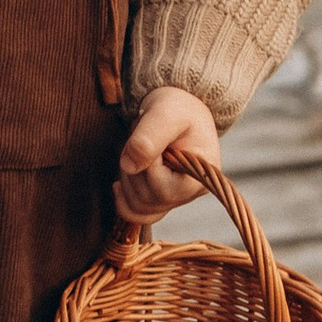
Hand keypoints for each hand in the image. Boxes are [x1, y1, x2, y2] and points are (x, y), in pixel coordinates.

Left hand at [115, 85, 222, 225]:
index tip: (153, 134)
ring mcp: (176, 199)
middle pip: (148, 198)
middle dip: (134, 165)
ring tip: (138, 149)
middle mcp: (192, 193)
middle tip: (142, 136)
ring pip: (138, 206)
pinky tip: (119, 183)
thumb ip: (149, 137)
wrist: (177, 108)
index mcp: (202, 174)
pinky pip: (138, 215)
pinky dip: (123, 201)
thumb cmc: (177, 107)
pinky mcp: (161, 199)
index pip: (163, 188)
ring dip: (127, 176)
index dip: (148, 161)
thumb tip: (130, 167)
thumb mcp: (166, 113)